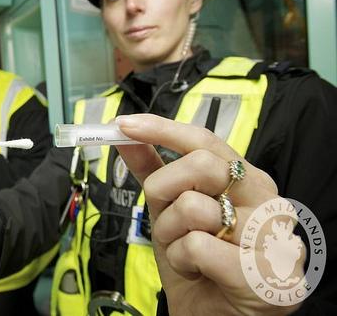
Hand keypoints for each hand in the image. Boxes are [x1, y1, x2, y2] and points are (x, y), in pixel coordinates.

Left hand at [115, 114, 301, 315]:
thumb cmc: (197, 262)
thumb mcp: (169, 210)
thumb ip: (152, 169)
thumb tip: (125, 133)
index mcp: (247, 179)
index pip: (205, 141)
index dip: (161, 129)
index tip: (124, 125)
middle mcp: (267, 199)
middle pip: (199, 165)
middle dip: (164, 191)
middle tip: (167, 219)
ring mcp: (272, 235)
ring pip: (193, 208)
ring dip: (171, 235)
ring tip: (187, 253)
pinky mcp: (266, 272)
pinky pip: (198, 246)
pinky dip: (183, 261)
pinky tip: (198, 273)